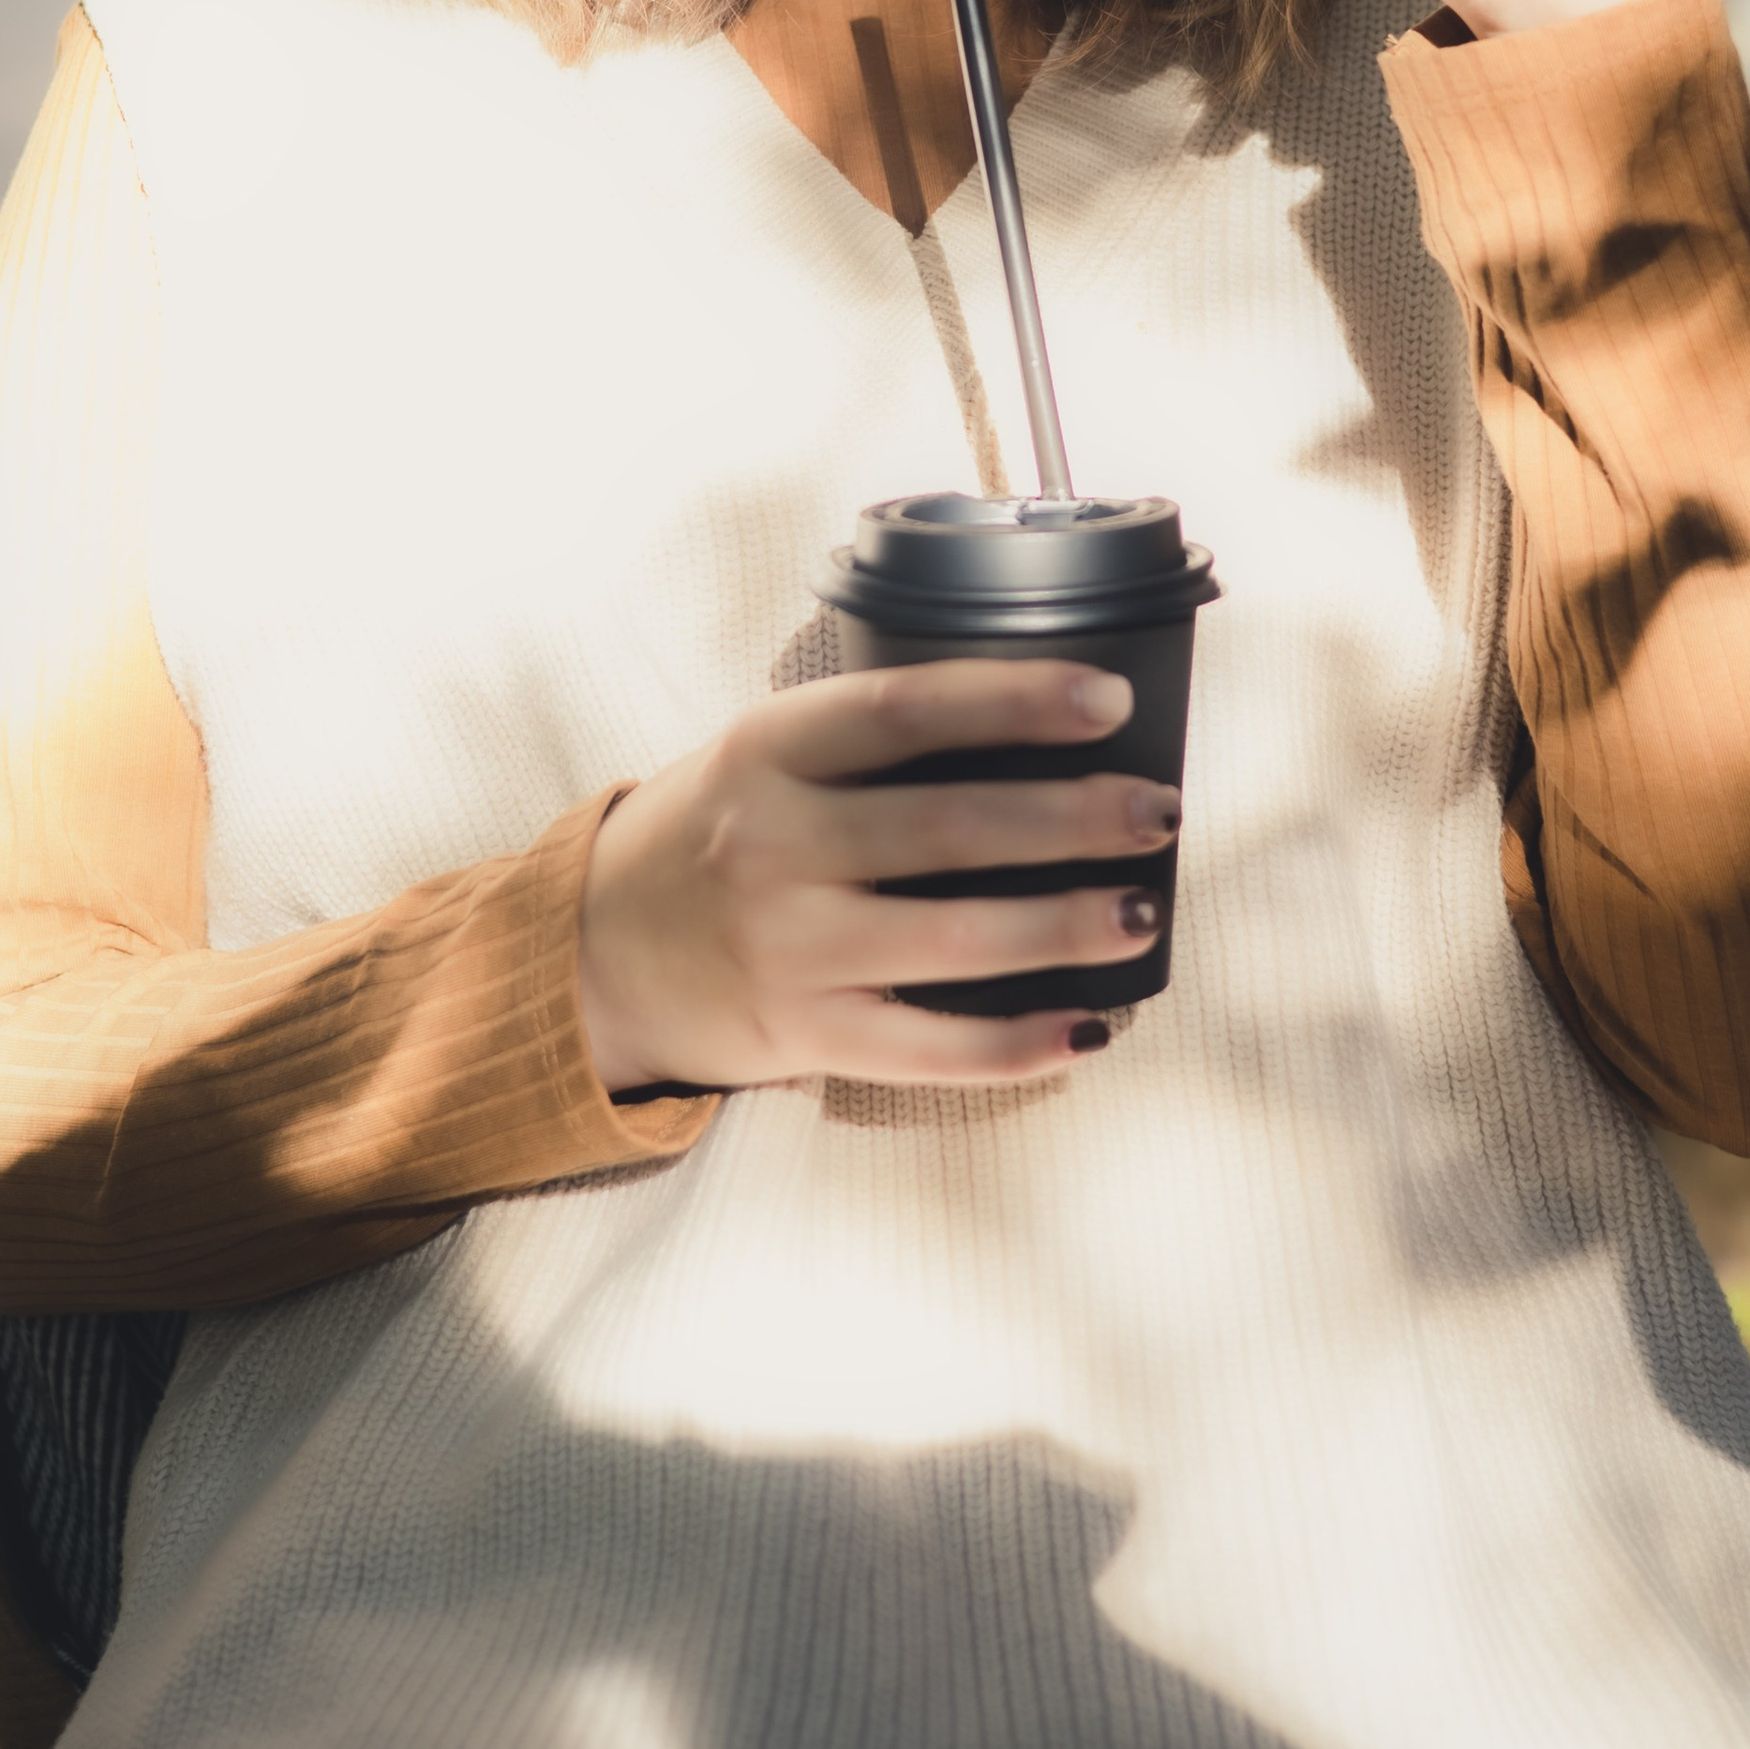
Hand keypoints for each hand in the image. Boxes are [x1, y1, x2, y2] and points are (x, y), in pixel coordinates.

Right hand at [578, 663, 1179, 1092]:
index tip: (1107, 700)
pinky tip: (1089, 1028)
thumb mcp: (763, 756)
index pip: (906, 710)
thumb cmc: (713, 833)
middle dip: (1073, 817)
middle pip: (951, 828)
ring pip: (955, 939)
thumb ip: (869, 743)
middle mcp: (774, 845)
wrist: (591, 954)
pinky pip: (931, 1049)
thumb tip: (1042, 733)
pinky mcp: (804, 1036)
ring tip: (1140, 909)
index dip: (1015, 700)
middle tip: (1158, 810)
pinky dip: (1018, 1046)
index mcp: (768, 750)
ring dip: (1064, 925)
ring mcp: (789, 948)